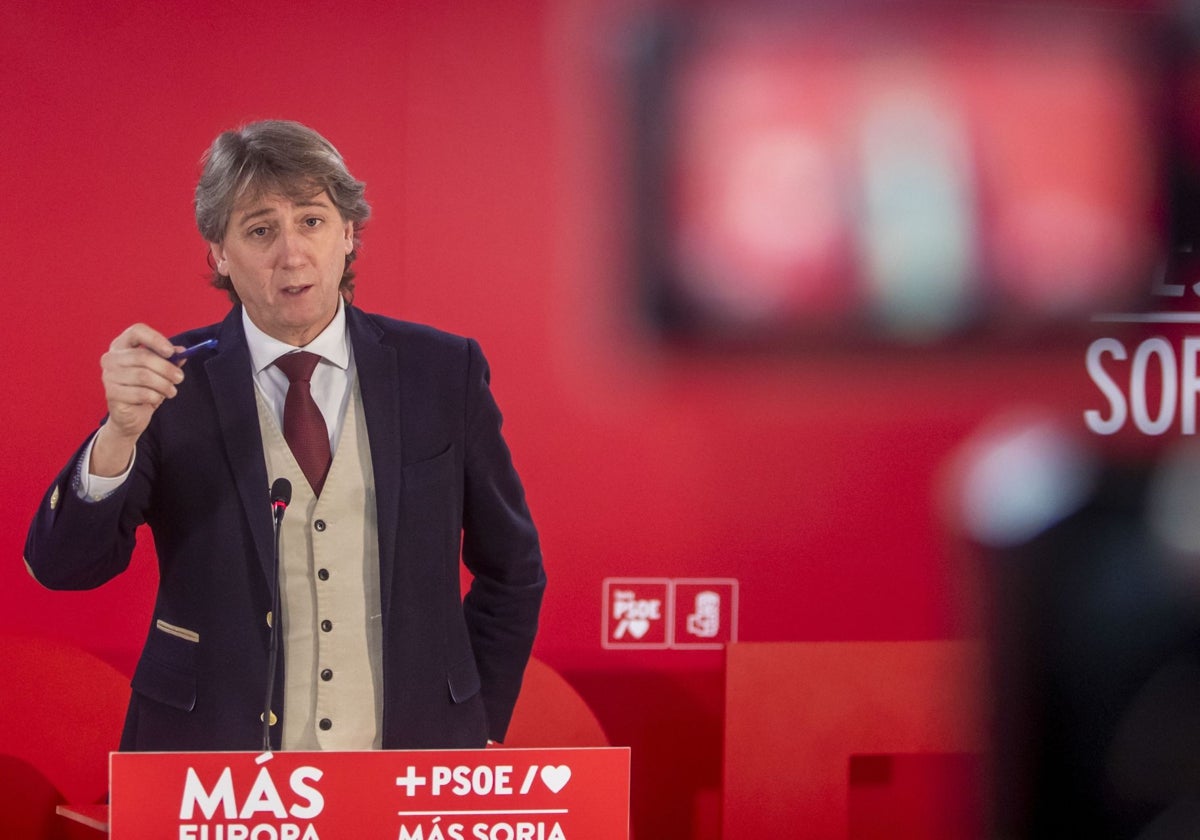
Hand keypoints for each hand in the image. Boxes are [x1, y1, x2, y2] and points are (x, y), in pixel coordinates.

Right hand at [91, 324, 184, 476]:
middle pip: (143, 356)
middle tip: (179, 377)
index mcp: (122, 345)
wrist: (131, 414)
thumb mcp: (159, 371)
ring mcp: (108, 375)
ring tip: (171, 391)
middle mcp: (111, 358)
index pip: (136, 331)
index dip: (155, 339)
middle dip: (166, 368)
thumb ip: (170, 359)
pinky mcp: (111, 393)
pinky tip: (158, 398)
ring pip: (143, 376)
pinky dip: (155, 396)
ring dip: (163, 384)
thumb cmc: (145, 387)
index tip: (171, 352)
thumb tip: (182, 351)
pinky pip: (140, 393)